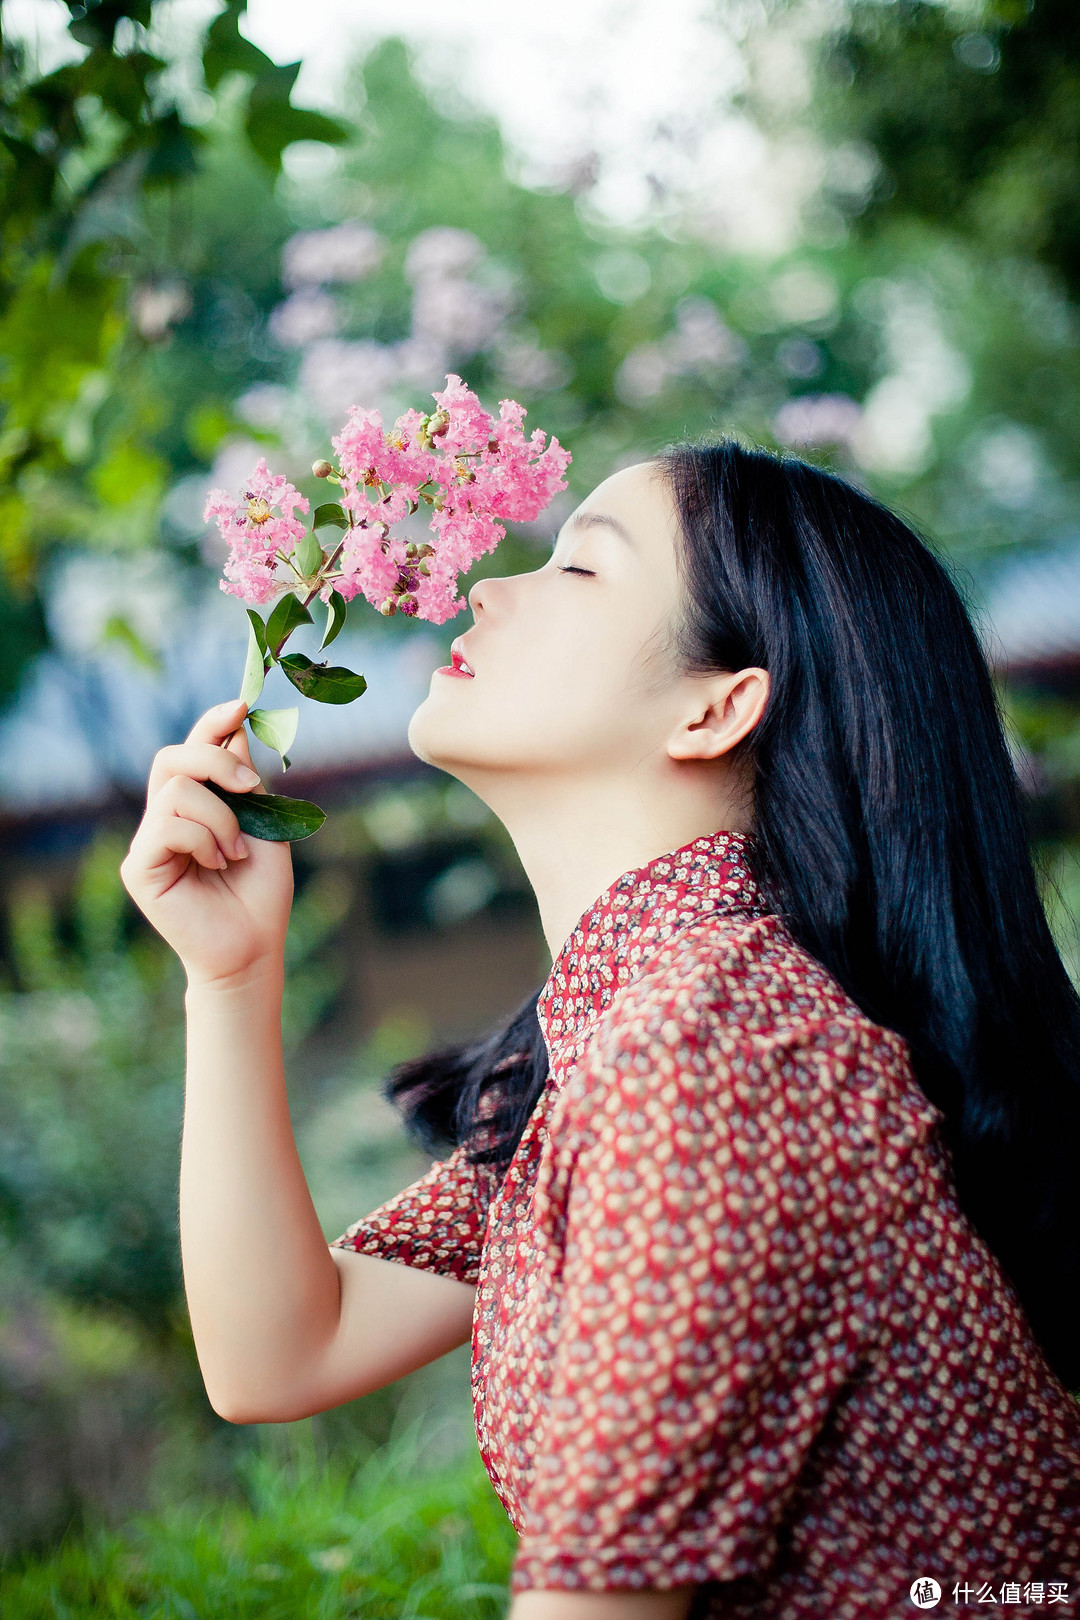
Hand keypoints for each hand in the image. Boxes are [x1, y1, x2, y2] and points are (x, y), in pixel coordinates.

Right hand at [119, 698, 293, 988]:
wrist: (254, 945)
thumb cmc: (261, 891)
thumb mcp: (264, 825)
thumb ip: (245, 782)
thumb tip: (234, 728)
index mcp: (196, 805)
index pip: (192, 750)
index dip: (211, 723)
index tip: (240, 705)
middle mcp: (165, 818)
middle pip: (172, 758)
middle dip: (215, 760)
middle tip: (249, 788)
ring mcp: (148, 842)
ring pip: (176, 792)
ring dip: (220, 818)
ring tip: (234, 852)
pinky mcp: (138, 867)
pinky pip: (168, 826)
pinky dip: (203, 840)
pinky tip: (216, 865)